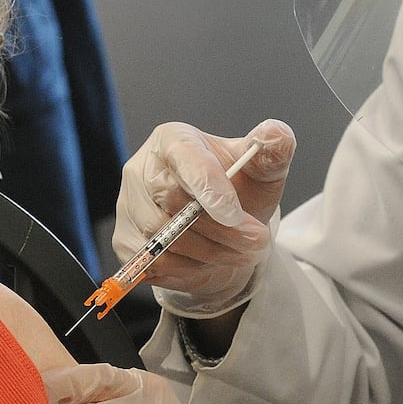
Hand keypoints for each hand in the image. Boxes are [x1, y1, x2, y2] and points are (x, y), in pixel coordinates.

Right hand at [113, 119, 295, 318]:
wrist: (220, 230)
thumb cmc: (236, 192)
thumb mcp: (261, 171)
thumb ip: (272, 150)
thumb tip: (276, 133)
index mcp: (173, 140)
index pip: (184, 157)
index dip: (207, 185)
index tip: (234, 214)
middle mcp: (142, 169)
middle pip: (172, 201)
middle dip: (221, 228)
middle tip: (256, 240)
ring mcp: (129, 207)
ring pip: (164, 237)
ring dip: (211, 252)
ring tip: (242, 252)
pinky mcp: (126, 241)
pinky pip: (154, 263)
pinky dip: (190, 270)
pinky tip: (213, 262)